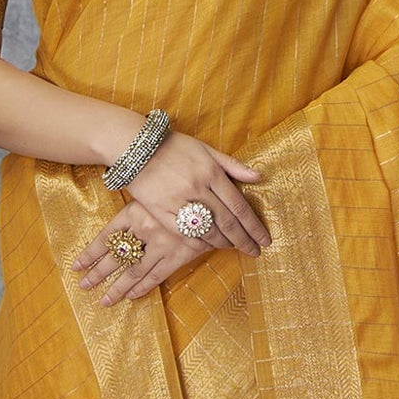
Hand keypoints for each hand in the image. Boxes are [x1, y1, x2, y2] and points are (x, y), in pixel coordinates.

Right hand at [70, 130, 270, 304]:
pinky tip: (209, 246)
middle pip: (227, 222)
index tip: (264, 240)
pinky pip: (185, 234)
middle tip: (255, 252)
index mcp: (211, 173)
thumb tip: (259, 176)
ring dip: (224, 243)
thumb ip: (232, 165)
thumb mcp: (206, 149)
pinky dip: (200, 243)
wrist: (135, 146)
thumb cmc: (173, 146)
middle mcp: (198, 188)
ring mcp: (179, 202)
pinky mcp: (161, 212)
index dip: (254, 226)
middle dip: (244, 240)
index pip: (239, 206)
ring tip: (234, 248)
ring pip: (207, 231)